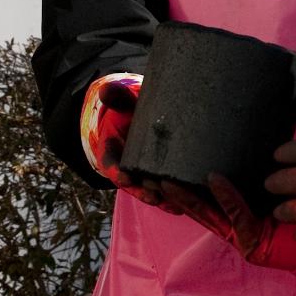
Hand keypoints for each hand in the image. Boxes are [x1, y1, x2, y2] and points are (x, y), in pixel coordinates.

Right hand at [81, 75, 173, 210]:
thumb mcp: (123, 104)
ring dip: (162, 199)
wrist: (139, 120)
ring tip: (174, 205)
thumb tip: (108, 89)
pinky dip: (175, 200)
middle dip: (144, 190)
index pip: (111, 164)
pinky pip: (167, 192)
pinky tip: (187, 205)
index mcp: (112, 153)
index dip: (117, 172)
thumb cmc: (131, 112)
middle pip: (134, 183)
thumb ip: (117, 98)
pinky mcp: (161, 178)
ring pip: (151, 191)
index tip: (124, 177)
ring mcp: (144, 176)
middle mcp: (127, 169)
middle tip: (154, 195)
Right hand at [160, 174, 295, 274]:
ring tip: (169, 182)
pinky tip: (214, 179)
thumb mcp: (269, 191)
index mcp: (232, 214)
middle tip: (153, 176)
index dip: (180, 188)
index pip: (200, 200)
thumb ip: (255, 173)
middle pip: (195, 208)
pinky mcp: (251, 240)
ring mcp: (238, 235)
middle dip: (173, 194)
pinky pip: (236, 214)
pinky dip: (226, 196)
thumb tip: (248, 137)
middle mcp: (230, 226)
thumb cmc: (294, 214)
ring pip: (206, 214)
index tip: (162, 171)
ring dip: (187, 198)